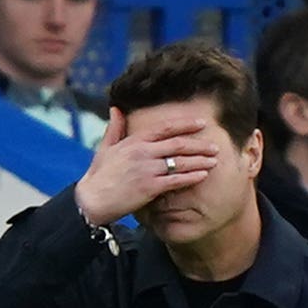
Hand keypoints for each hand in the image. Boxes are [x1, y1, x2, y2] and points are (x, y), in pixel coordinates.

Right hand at [73, 108, 227, 226]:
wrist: (92, 200)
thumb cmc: (99, 175)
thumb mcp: (105, 148)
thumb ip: (115, 128)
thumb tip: (116, 108)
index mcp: (135, 141)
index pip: (166, 128)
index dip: (186, 124)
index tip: (202, 123)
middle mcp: (143, 152)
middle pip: (178, 144)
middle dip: (200, 145)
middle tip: (216, 145)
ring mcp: (147, 169)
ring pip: (180, 162)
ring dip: (200, 161)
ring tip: (215, 160)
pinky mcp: (150, 187)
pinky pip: (176, 180)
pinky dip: (191, 177)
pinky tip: (203, 176)